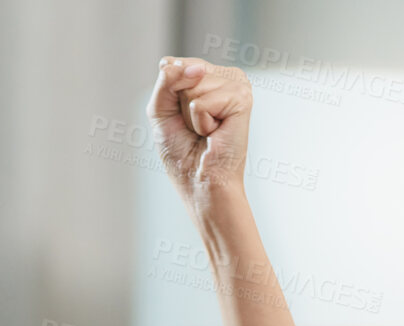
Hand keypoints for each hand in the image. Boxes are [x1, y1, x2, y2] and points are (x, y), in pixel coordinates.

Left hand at [148, 57, 251, 198]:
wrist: (201, 182)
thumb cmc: (183, 153)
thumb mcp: (160, 110)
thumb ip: (167, 81)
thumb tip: (195, 68)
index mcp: (206, 75)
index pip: (173, 64)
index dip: (168, 94)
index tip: (180, 117)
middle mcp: (224, 75)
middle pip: (183, 72)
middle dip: (180, 105)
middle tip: (196, 127)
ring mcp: (236, 84)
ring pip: (193, 85)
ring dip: (192, 117)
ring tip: (207, 131)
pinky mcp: (242, 97)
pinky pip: (201, 103)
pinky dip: (201, 123)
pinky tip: (216, 133)